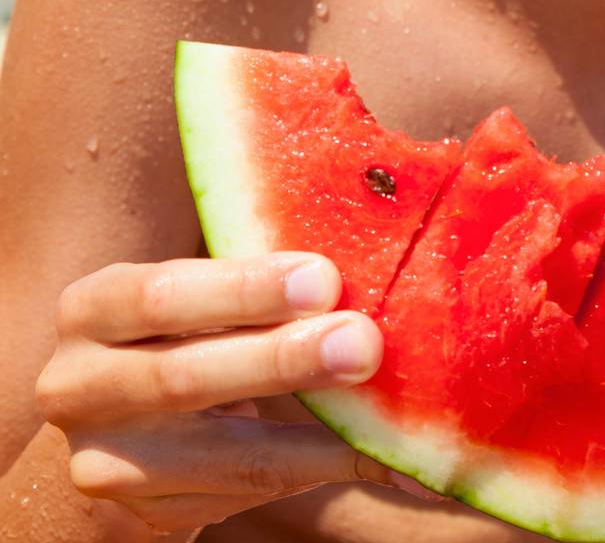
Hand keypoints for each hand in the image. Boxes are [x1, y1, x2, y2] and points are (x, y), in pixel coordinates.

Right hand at [36, 253, 445, 536]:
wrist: (118, 423)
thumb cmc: (180, 325)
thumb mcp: (188, 292)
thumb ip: (247, 274)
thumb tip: (359, 233)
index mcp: (91, 308)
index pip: (161, 294)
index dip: (243, 288)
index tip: (324, 277)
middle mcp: (78, 388)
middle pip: (183, 379)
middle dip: (282, 360)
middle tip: (363, 343)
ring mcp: (105, 463)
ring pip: (218, 455)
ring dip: (311, 438)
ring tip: (383, 416)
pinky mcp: (144, 516)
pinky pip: (242, 494)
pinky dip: (313, 471)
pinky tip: (372, 453)